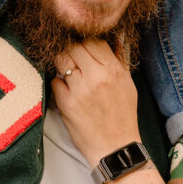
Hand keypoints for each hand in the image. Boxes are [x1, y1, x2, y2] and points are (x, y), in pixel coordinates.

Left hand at [51, 40, 140, 166]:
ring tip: (68, 72)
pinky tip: (66, 91)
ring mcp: (80, 89)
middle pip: (74, 46)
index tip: (82, 46)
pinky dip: (58, 84)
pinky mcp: (67, 103)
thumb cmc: (122, 115)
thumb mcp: (127, 84)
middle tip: (72, 58)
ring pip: (61, 60)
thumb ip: (118, 60)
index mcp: (113, 70)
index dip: (85, 40)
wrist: (115, 146)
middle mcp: (96, 76)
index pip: (93, 40)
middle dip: (71, 50)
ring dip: (62, 63)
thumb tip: (113, 37)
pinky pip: (54, 81)